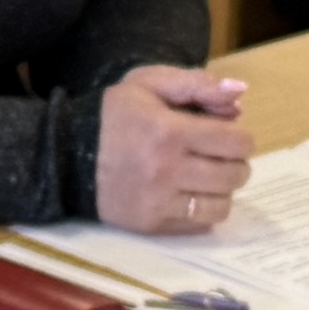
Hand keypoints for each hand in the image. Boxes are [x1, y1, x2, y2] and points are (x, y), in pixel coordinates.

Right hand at [91, 66, 253, 236]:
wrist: (68, 155)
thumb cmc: (114, 116)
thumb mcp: (149, 84)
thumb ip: (197, 84)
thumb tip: (240, 93)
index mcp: (169, 131)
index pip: (235, 142)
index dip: (240, 138)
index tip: (229, 136)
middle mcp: (166, 170)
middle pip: (233, 175)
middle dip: (236, 163)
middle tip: (222, 157)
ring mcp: (159, 202)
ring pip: (222, 205)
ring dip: (222, 190)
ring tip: (207, 178)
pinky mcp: (151, 225)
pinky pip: (199, 224)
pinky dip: (203, 210)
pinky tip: (189, 194)